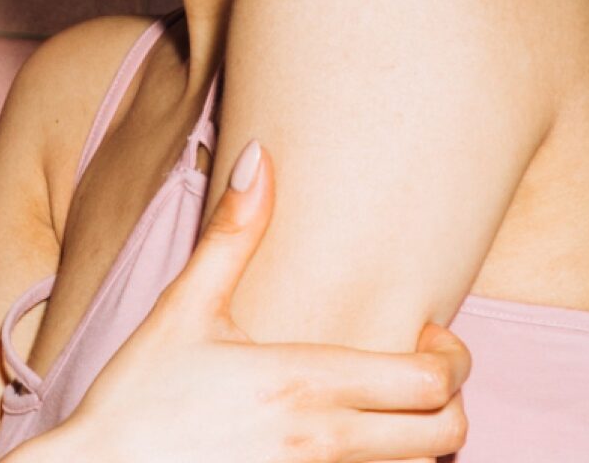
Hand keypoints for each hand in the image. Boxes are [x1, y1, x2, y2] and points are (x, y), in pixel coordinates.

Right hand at [25, 138, 469, 462]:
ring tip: (388, 411)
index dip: (449, 359)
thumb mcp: (186, 309)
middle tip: (418, 375)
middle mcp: (323, 445)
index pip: (429, 382)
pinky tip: (352, 444)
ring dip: (417, 443)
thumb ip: (234, 233)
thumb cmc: (139, 399)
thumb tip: (257, 155)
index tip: (423, 336)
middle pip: (444, 434)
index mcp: (307, 383)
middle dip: (449, 402)